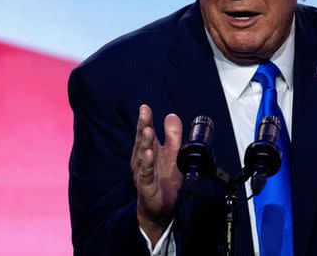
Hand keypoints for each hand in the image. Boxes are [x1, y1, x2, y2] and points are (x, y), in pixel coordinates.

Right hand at [131, 104, 182, 245]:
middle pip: (142, 141)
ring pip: (143, 156)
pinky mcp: (147, 186)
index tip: (145, 107)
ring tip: (147, 131)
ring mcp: (143, 173)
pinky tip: (149, 155)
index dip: (146, 120)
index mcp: (149, 150)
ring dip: (145, 143)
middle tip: (144, 113)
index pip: (146, 132)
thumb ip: (173, 135)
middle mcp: (143, 160)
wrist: (161, 208)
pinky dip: (147, 164)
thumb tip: (170, 115)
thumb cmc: (164, 180)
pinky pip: (146, 174)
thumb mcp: (173, 154)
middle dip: (143, 126)